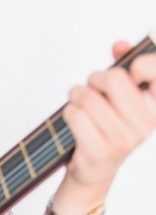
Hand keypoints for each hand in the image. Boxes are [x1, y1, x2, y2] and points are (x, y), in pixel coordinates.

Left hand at [63, 40, 155, 189]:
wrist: (94, 169)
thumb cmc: (105, 126)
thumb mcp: (118, 97)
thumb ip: (123, 67)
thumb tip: (120, 45)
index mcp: (155, 107)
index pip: (155, 72)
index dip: (139, 64)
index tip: (131, 69)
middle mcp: (146, 124)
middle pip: (114, 78)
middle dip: (95, 79)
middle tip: (92, 89)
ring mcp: (123, 140)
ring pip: (88, 97)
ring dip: (76, 97)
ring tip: (80, 106)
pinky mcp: (100, 150)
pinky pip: (75, 115)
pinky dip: (68, 112)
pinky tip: (74, 120)